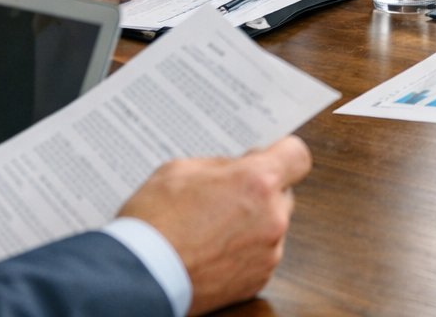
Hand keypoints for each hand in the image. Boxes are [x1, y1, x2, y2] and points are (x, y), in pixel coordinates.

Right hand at [119, 136, 311, 315]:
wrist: (138, 277)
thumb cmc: (153, 222)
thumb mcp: (180, 169)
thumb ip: (220, 165)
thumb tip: (238, 167)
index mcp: (257, 182)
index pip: (297, 156)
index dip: (282, 154)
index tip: (267, 158)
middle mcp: (272, 217)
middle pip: (284, 193)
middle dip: (261, 191)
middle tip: (226, 195)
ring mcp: (268, 252)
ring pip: (272, 226)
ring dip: (253, 223)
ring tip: (213, 227)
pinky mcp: (258, 280)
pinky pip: (261, 255)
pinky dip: (244, 251)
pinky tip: (214, 250)